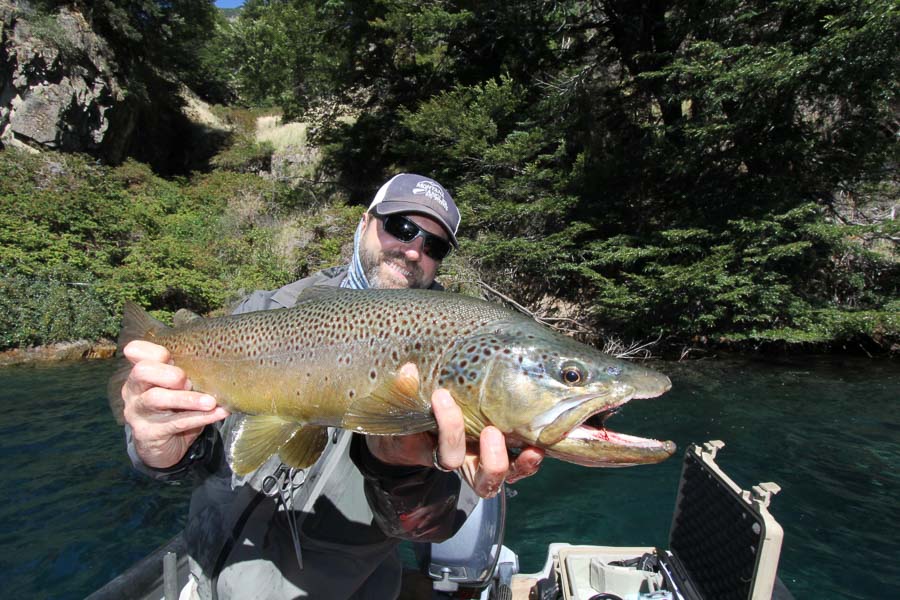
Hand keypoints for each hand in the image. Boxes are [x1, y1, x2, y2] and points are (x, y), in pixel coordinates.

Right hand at [121, 340, 229, 468]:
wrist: (163, 447)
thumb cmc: (173, 409)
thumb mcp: (176, 388)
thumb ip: (186, 372)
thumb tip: (220, 358)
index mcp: (141, 373)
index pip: (136, 351)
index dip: (154, 350)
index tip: (171, 356)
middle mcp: (134, 390)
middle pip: (142, 371)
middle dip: (168, 373)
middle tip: (188, 381)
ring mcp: (138, 412)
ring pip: (156, 398)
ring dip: (187, 398)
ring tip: (210, 401)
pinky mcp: (148, 433)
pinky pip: (175, 423)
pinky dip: (200, 417)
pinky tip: (218, 413)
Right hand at [365, 364, 543, 497]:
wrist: (421, 430)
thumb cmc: (415, 418)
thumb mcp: (406, 408)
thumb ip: (406, 393)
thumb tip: (407, 371)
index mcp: (438, 453)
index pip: (445, 451)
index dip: (448, 427)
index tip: (442, 396)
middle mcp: (464, 464)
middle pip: (479, 478)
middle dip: (488, 459)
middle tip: (490, 431)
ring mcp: (484, 462)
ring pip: (502, 477)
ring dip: (518, 466)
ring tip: (530, 448)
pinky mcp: (503, 455)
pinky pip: (518, 467)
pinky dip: (529, 461)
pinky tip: (539, 447)